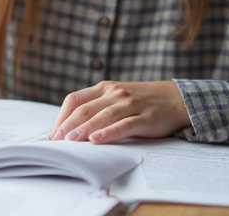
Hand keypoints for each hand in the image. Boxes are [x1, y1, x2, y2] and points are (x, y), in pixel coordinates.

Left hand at [48, 80, 190, 144]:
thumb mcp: (117, 98)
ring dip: (84, 128)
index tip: (52, 133)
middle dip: (68, 125)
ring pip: (102, 116)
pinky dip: (109, 132)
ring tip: (70, 140)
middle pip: (85, 109)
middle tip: (56, 141)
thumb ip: (97, 107)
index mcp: (105, 88)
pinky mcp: (145, 118)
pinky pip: (124, 125)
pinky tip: (97, 139)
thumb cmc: (141, 101)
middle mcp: (115, 93)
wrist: (176, 99)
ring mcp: (131, 104)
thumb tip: (70, 128)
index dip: (62, 116)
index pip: (75, 99)